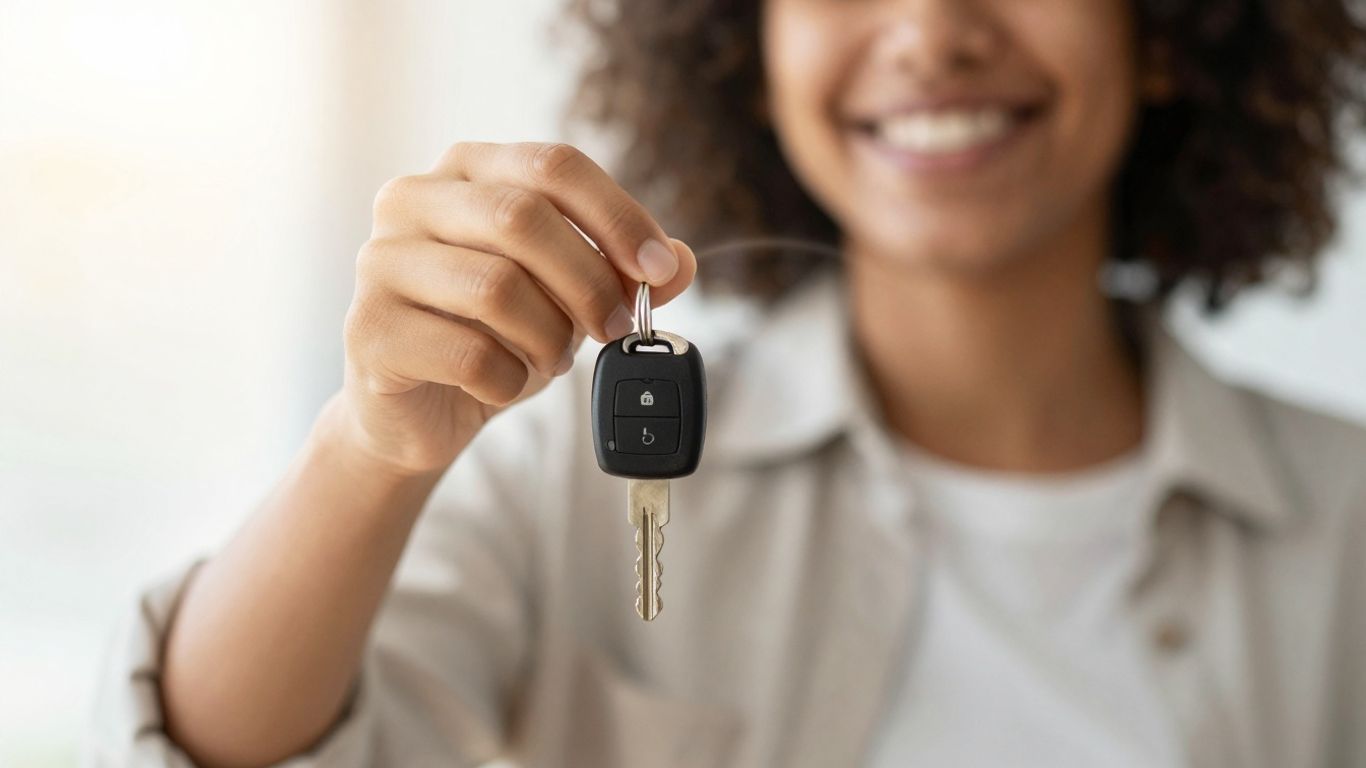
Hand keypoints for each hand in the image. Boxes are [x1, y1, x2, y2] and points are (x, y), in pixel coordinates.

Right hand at [336, 141, 696, 475]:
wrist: (417, 412)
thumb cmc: (493, 336)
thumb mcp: (568, 297)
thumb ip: (622, 273)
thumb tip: (681, 263)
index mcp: (467, 169)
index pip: (553, 164)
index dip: (617, 215)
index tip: (658, 270)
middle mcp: (412, 199)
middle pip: (523, 218)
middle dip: (589, 282)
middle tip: (616, 329)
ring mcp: (381, 261)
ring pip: (496, 287)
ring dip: (548, 337)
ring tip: (553, 360)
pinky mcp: (368, 329)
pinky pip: (466, 353)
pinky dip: (507, 379)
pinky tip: (504, 384)